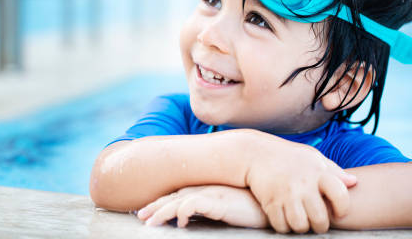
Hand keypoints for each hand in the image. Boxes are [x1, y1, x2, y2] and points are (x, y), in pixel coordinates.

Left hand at [137, 185, 268, 228]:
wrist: (271, 198)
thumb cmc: (249, 204)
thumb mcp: (223, 207)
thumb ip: (206, 209)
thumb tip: (187, 220)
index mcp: (204, 188)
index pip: (176, 194)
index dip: (160, 203)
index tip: (146, 212)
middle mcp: (204, 188)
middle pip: (173, 196)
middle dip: (155, 206)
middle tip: (140, 217)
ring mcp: (212, 193)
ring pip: (180, 200)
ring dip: (163, 211)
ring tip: (150, 223)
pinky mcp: (220, 201)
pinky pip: (197, 204)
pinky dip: (185, 211)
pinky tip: (180, 222)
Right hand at [244, 131, 356, 233]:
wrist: (255, 153)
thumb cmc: (288, 156)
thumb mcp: (312, 157)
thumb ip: (333, 171)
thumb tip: (353, 182)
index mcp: (317, 172)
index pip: (340, 194)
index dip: (343, 208)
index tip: (338, 212)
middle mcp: (303, 184)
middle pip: (320, 219)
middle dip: (320, 225)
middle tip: (316, 221)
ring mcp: (285, 194)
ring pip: (300, 226)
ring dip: (301, 227)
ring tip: (300, 219)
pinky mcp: (270, 202)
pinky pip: (281, 226)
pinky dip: (284, 226)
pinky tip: (285, 218)